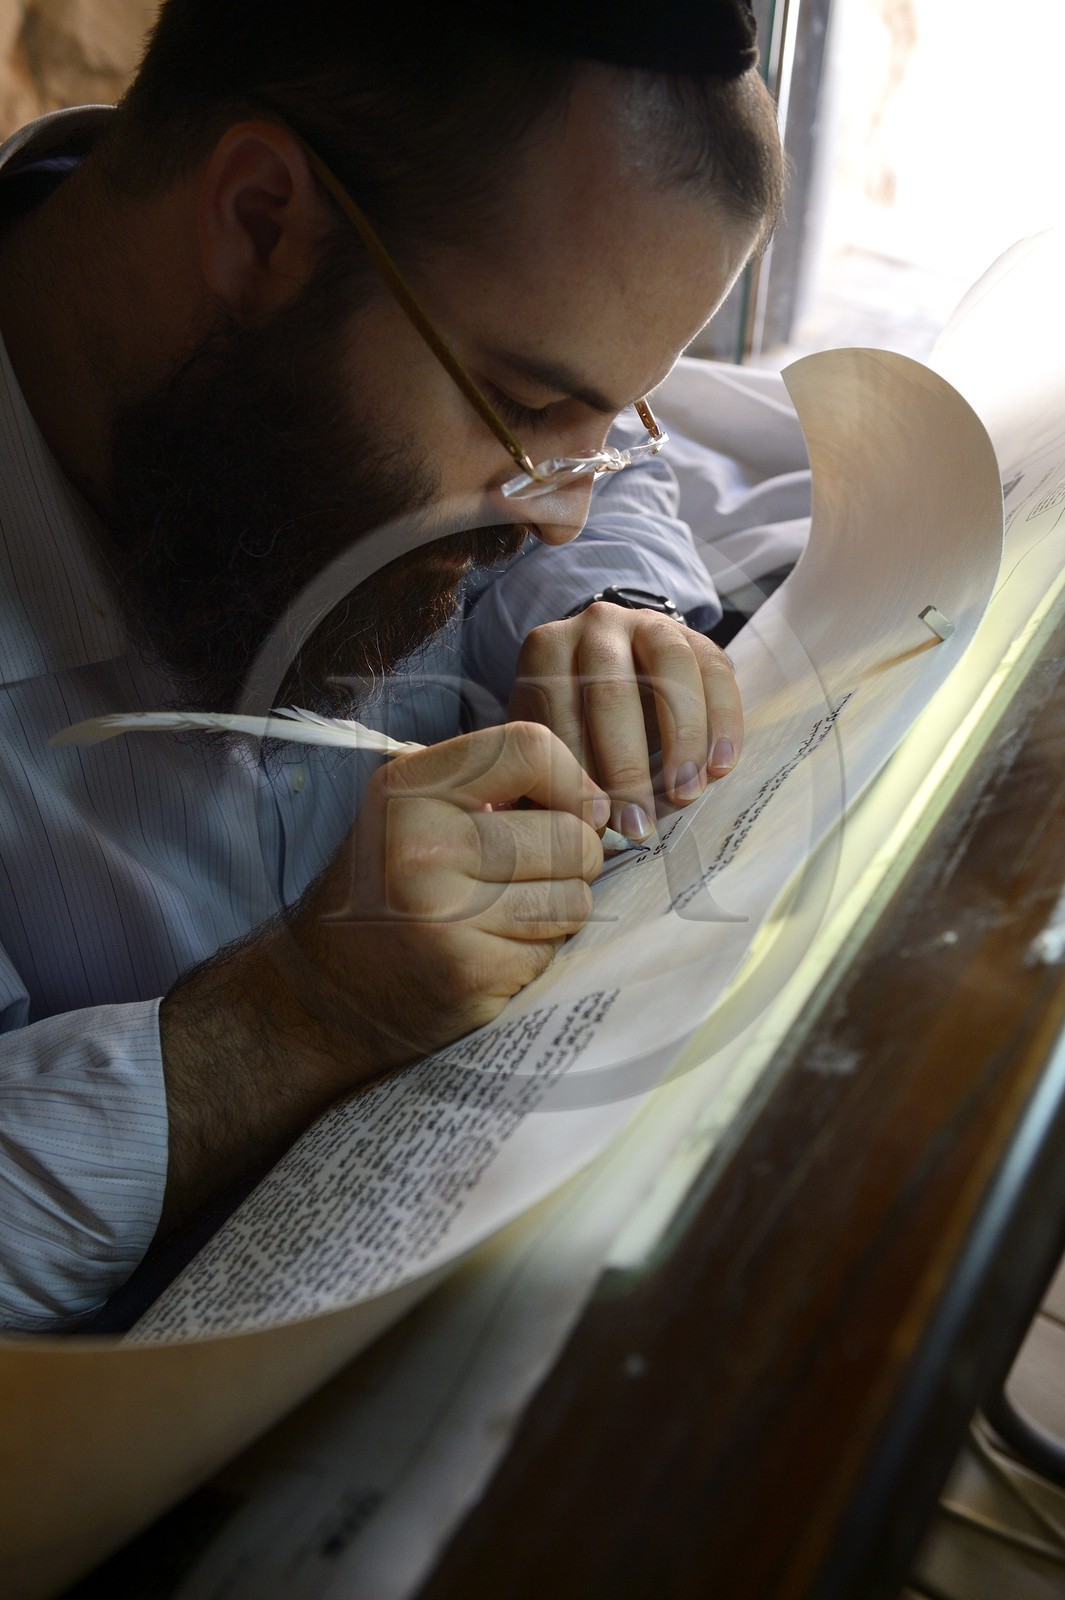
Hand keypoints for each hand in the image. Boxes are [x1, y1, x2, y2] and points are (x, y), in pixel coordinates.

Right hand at [158, 723, 606, 1226]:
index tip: (574, 809)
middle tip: (531, 875)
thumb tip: (602, 802)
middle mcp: (420, 844)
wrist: (324, 994)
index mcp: (407, 789)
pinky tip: (490, 952)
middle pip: (570, 834)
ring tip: (507, 914)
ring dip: (559, 910)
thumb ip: (494, 785)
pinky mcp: (469, 972)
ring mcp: (444, 914)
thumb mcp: (413, 811)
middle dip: (573, 858)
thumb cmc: (389, 890)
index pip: (530, 747)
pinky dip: (535, 953)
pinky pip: (553, 950)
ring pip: (574, 897)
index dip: (573, 780)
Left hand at [508, 603, 741, 840]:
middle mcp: (595, 626)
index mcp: (547, 652)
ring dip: (682, 738)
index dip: (576, 772)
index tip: (594, 825)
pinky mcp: (695, 636)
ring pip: (671, 669)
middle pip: (611, 691)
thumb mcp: (547, 740)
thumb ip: (548, 775)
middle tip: (639, 824)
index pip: (557, 712)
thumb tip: (557, 832)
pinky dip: (723, 720)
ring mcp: (648, 623)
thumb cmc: (573, 722)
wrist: (610, 670)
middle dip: (627, 766)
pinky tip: (720, 767)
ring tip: (686, 793)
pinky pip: (716, 670)